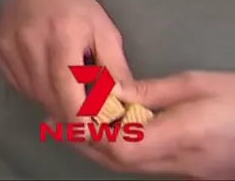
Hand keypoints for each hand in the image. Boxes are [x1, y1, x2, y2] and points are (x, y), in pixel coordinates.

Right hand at [0, 0, 131, 123]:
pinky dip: (34, 90)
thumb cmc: (75, 8)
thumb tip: (124, 105)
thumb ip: (115, 69)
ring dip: (51, 103)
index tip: (91, 133)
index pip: (65, 87)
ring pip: (31, 93)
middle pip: (47, 95)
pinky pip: (17, 84)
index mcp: (62, 36)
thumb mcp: (105, 32)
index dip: (77, 115)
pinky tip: (46, 81)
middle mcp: (29, 42)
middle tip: (85, 124)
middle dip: (68, 115)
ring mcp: (7, 47)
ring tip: (67, 98)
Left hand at [78, 71, 234, 178]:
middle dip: (86, 142)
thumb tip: (112, 91)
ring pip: (129, 166)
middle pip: (119, 162)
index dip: (92, 132)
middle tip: (60, 120)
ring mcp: (184, 173)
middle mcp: (180, 163)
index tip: (73, 111)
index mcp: (182, 136)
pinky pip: (145, 165)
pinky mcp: (189, 174)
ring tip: (81, 123)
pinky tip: (114, 131)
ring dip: (100, 147)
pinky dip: (121, 150)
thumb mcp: (194, 84)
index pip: (122, 146)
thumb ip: (150, 91)